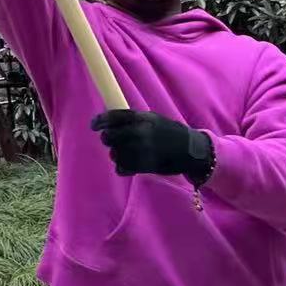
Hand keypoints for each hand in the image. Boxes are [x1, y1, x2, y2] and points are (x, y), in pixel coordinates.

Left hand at [91, 110, 212, 183]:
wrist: (191, 150)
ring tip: (121, 154)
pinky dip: (122, 167)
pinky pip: (123, 168)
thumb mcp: (153, 119)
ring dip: (115, 154)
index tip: (93, 126)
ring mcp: (143, 149)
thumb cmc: (170, 132)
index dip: (100, 121)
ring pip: (115, 153)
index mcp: (142, 118)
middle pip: (111, 136)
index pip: (114, 117)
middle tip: (109, 141)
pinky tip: (126, 165)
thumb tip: (110, 122)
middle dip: (107, 139)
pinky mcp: (146, 165)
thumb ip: (133, 120)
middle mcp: (141, 132)